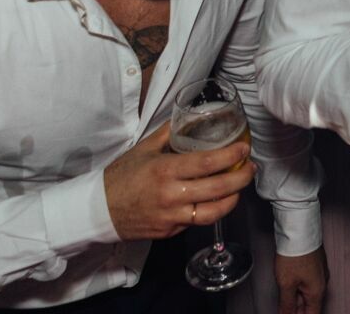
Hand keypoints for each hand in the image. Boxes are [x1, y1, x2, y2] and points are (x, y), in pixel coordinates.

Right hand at [102, 123, 256, 240]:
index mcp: (165, 171)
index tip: (244, 148)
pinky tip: (219, 200)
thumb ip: (168, 133)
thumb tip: (188, 118)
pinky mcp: (170, 231)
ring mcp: (172, 217)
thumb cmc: (120, 177)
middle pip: (217, 189)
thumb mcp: (143, 149)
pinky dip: (212, 210)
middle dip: (241, 178)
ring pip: (213, 212)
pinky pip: (197, 221)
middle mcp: (171, 195)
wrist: (98, 210)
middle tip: (250, 168)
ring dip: (233, 199)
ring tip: (240, 186)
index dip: (231, 156)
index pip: (207, 163)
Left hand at [275, 248, 327, 313]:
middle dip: (296, 309)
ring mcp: (319, 273)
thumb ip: (287, 305)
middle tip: (283, 307)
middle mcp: (322, 283)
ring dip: (296, 298)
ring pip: (308, 293)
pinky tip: (288, 283)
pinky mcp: (315, 264)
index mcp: (317, 292)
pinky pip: (307, 281)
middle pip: (309, 305)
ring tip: (283, 293)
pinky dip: (298, 286)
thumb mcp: (286, 284)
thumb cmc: (295, 254)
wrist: (299, 230)